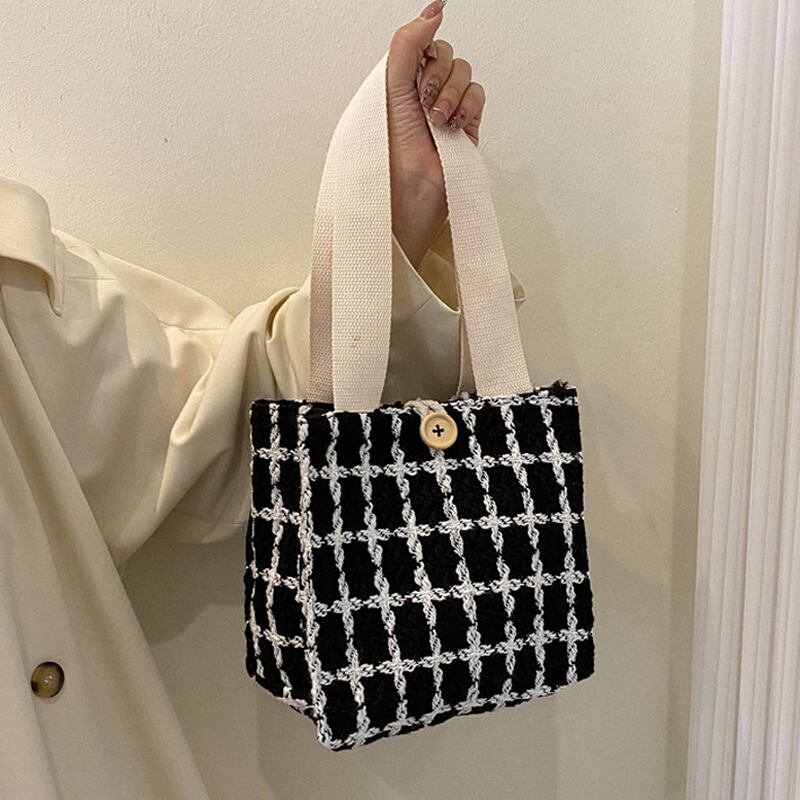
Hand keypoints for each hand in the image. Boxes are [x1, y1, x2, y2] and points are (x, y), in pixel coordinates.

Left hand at [388, 0, 485, 267]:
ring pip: (464, 72)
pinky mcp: (467, 124)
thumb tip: (434, 10)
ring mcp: (448, 107)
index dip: (424, 46)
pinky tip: (452, 127)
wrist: (411, 189)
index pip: (422, 42)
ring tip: (435, 121)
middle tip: (423, 101)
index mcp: (401, 80)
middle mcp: (425, 91)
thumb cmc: (393, 149)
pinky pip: (478, 95)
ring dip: (450, 94)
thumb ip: (409, 43)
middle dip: (436, 75)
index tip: (420, 61)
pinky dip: (466, 107)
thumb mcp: (392, 86)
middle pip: (446, 53)